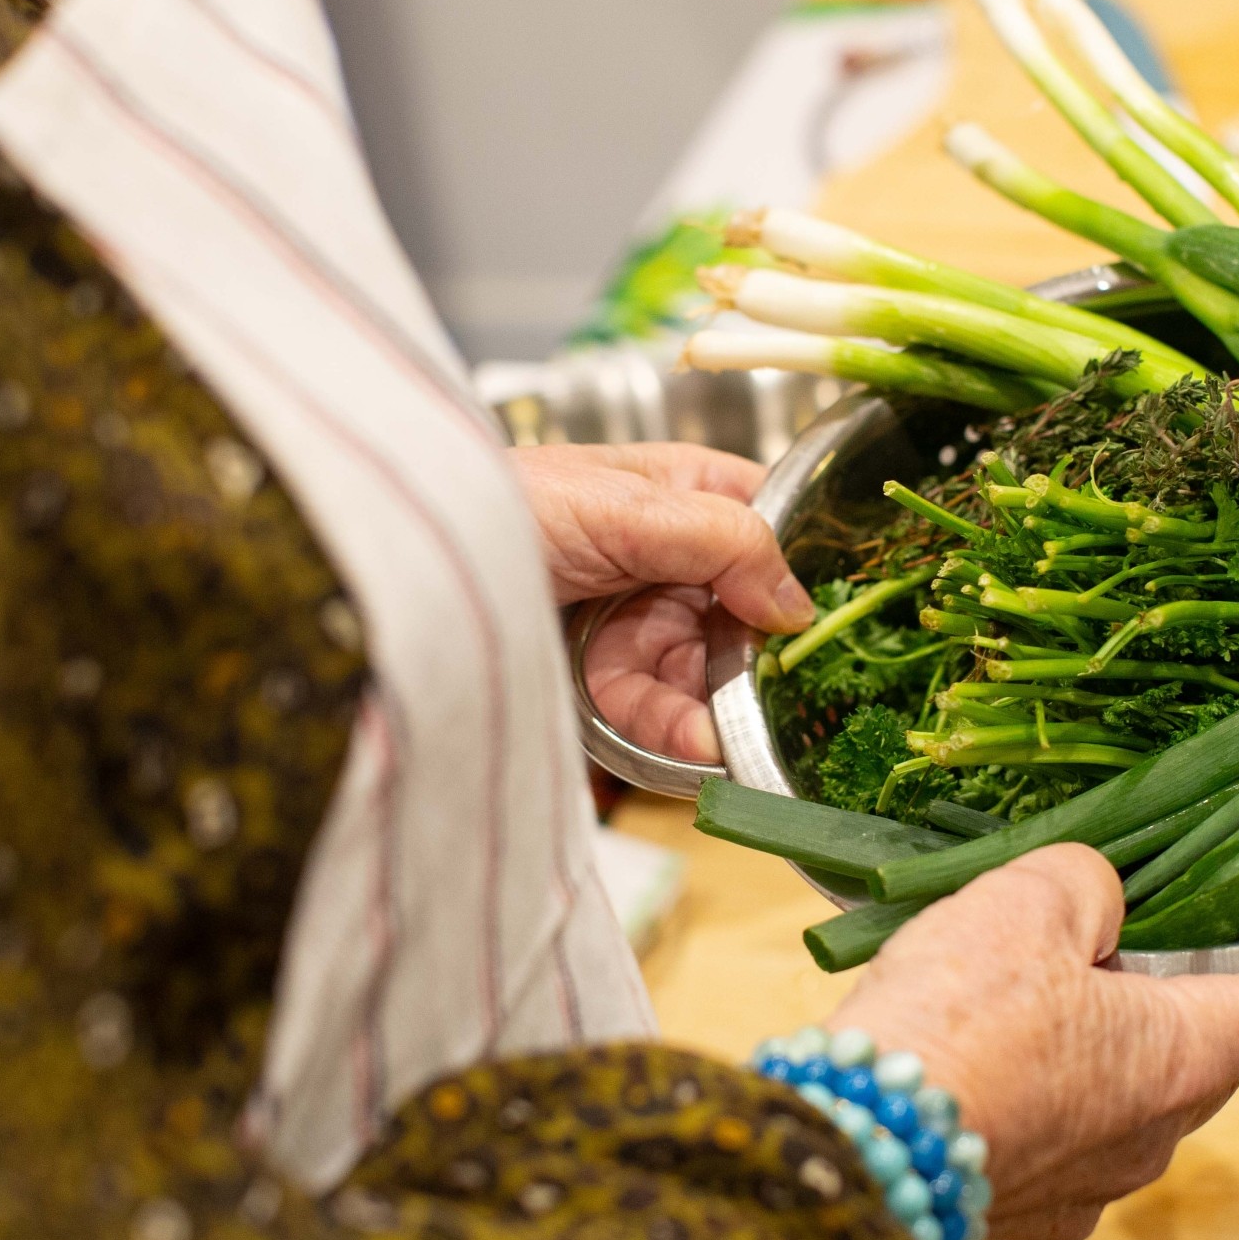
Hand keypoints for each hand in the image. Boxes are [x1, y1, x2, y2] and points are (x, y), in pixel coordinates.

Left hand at [513, 443, 812, 764]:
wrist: (406, 575)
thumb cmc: (508, 503)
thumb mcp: (628, 506)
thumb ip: (724, 541)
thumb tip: (796, 601)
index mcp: (683, 491)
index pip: (768, 523)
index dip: (802, 565)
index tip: (831, 612)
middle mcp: (670, 556)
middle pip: (746, 614)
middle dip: (761, 660)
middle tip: (788, 700)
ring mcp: (639, 618)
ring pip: (706, 672)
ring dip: (723, 708)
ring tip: (733, 740)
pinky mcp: (604, 676)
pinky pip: (658, 709)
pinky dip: (678, 732)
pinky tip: (698, 749)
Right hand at [826, 843, 1238, 1239]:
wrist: (862, 1144)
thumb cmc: (962, 1020)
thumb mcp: (1030, 897)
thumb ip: (1089, 887)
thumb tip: (1097, 905)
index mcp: (1191, 1049)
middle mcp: (1164, 1127)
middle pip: (1204, 1044)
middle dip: (1173, 990)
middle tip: (1114, 932)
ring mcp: (1100, 1180)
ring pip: (1125, 1091)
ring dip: (1095, 1041)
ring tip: (1015, 987)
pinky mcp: (1033, 1211)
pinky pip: (1058, 1135)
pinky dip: (1037, 1092)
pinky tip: (980, 1056)